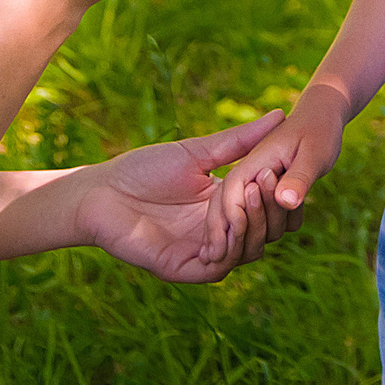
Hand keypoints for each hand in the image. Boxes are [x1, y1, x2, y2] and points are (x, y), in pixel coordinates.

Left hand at [75, 111, 300, 283]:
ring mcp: (203, 254)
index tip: (284, 168)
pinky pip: (219, 267)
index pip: (267, 210)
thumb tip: (279, 116)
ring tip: (250, 194)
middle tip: (268, 181)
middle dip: (270, 209)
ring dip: (252, 224)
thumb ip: (238, 141)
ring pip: (247, 251)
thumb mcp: (197, 152)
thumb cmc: (143, 170)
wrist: (101, 192)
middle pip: (264, 233)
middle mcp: (219, 234)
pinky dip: (229, 247)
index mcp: (225, 208)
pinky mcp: (184, 269)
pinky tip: (229, 222)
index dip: (279, 194)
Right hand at [203, 97, 347, 261]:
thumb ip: (299, 177)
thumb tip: (286, 202)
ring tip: (263, 230)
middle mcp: (249, 175)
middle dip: (229, 234)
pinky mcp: (269, 192)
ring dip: (256, 230)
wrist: (324, 116)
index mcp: (252, 163)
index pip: (228, 195)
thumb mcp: (314, 153)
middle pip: (229, 211)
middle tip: (223, 257)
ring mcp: (257, 184)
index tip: (220, 252)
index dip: (223, 223)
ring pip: (247, 218)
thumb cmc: (320, 130)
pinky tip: (290, 219)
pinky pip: (266, 216)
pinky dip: (274, 224)